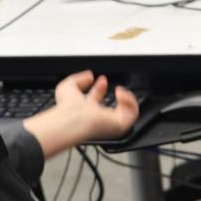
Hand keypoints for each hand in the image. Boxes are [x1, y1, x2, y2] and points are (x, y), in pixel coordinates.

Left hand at [22, 71, 139, 158]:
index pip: (97, 98)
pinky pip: (133, 114)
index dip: (101, 87)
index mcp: (87, 109)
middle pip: (116, 107)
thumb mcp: (68, 86)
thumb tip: (90, 75)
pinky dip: (130, 101)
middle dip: (120, 94)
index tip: (102, 79)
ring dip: (128, 98)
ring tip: (121, 91)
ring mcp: (110, 122)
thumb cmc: (67, 108)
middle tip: (117, 87)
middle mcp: (100, 117)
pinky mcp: (120, 125)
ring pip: (128, 112)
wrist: (73, 119)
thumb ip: (78, 79)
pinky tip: (121, 94)